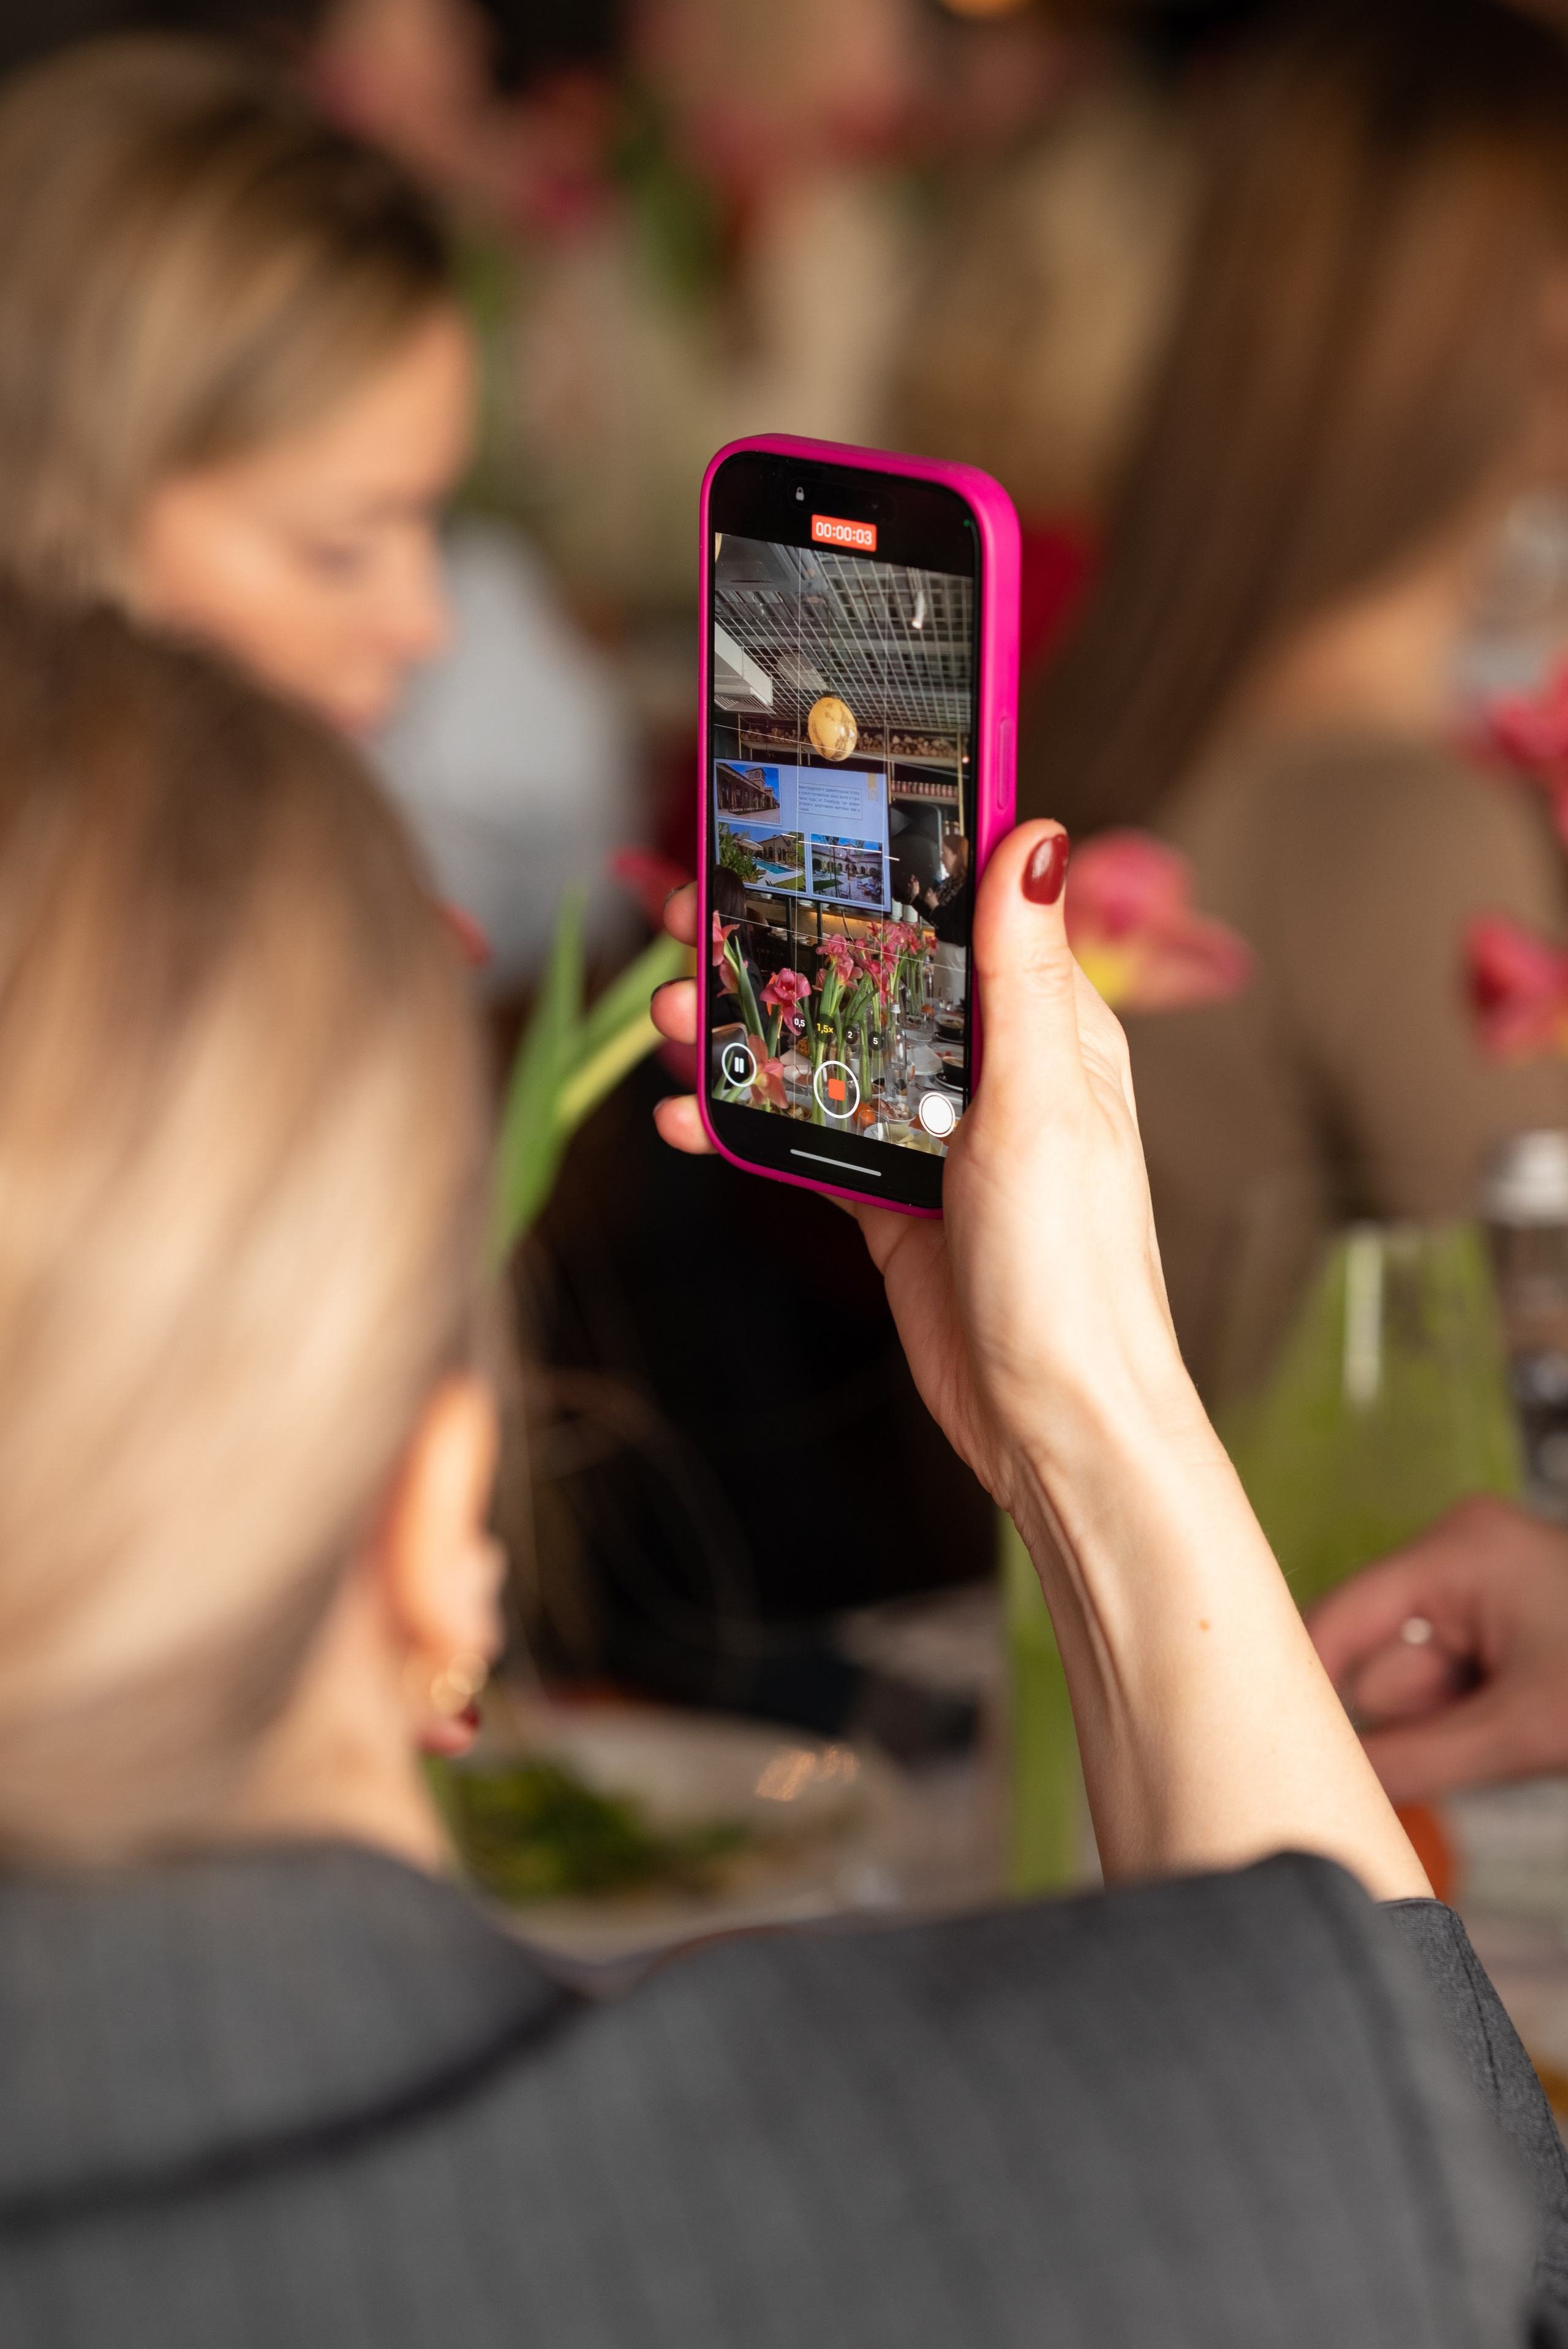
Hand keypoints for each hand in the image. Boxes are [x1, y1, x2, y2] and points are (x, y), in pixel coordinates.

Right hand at [651, 827, 1176, 1515]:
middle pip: (866, 974)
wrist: (1053, 1425)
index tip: (797, 820)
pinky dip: (742, 1122)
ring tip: (669, 1018)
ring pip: (822, 1052)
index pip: (955, 910)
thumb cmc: (1074, 1271)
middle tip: (690, 915)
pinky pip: (802, 1137)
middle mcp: (988, 1069)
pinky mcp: (888, 1199)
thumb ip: (1023, 977)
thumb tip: (1036, 838)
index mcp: (1045, 1025)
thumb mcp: (1042, 1106)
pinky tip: (687, 1118)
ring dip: (743, 1032)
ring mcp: (932, 1135)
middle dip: (777, 943)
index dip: (877, 861)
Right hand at [1308, 1496, 1567, 1799]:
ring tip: (1518, 1730)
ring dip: (1450, 1723)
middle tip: (1475, 1743)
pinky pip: (1456, 1676)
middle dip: (1417, 1715)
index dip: (1303, 1681)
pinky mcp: (1508, 1613)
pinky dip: (1473, 1714)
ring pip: (1421, 1678)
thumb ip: (1419, 1759)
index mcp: (1457, 1551)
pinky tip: (1521, 1724)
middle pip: (1382, 1657)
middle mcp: (1461, 1550)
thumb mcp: (1522, 1731)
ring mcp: (1487, 1580)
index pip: (1340, 1619)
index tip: (1270, 1741)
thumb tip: (1336, 1784)